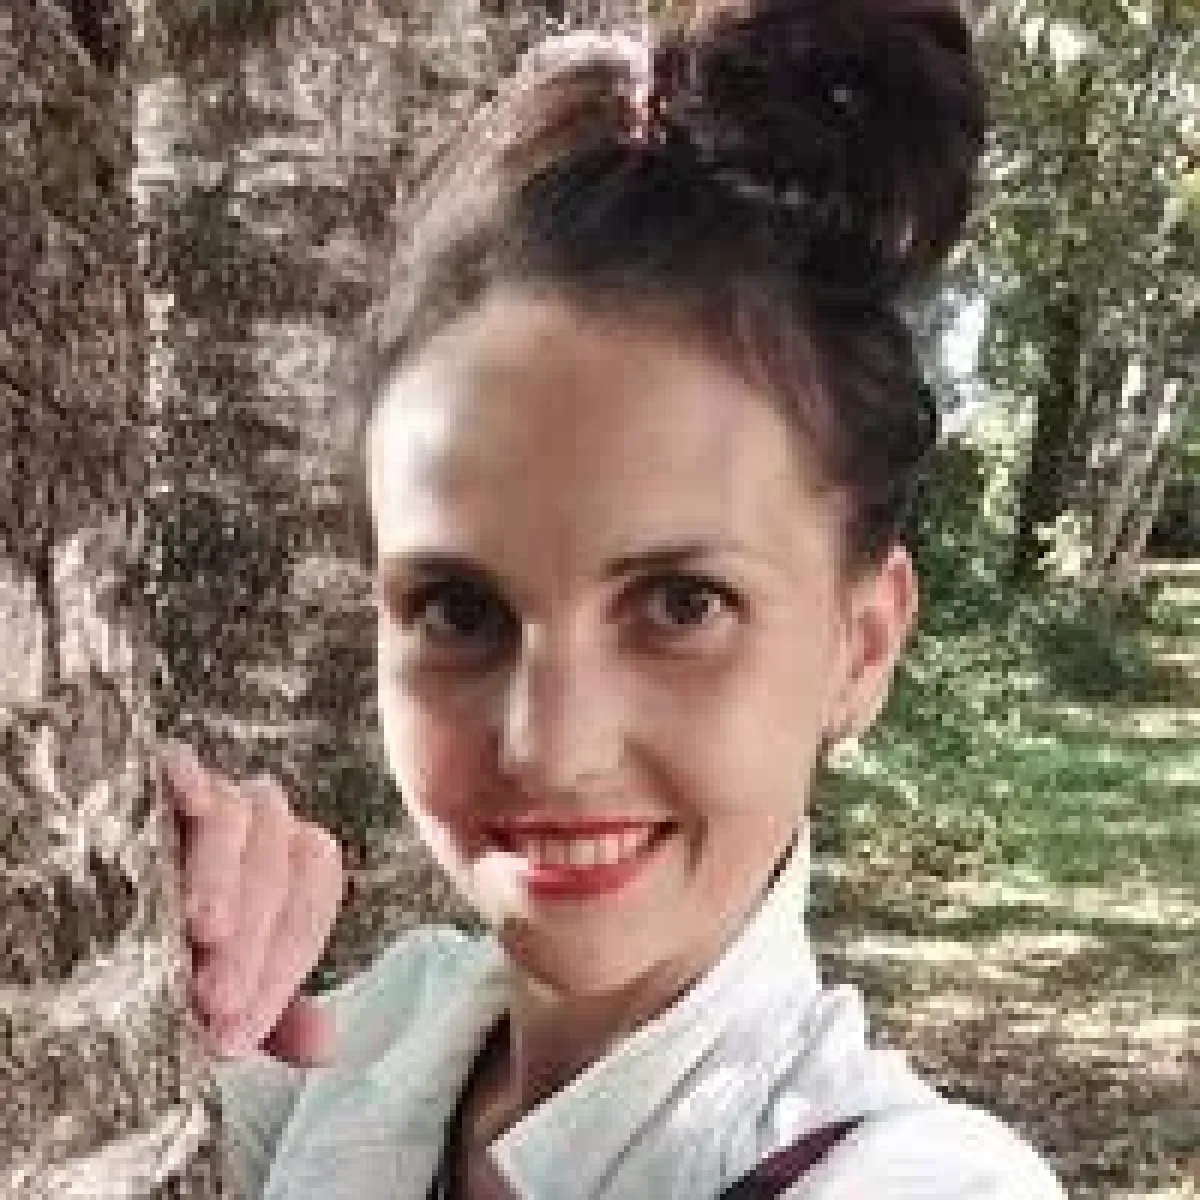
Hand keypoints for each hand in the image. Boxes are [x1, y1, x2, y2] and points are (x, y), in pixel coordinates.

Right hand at [160, 741, 344, 1065]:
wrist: (121, 886)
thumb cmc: (183, 944)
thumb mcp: (226, 982)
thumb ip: (273, 1010)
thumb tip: (324, 1046)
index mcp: (298, 864)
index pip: (311, 907)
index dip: (280, 971)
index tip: (237, 1031)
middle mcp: (268, 822)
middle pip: (281, 867)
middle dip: (253, 939)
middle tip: (217, 997)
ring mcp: (219, 791)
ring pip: (238, 819)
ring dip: (223, 875)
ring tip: (203, 930)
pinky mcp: (166, 770)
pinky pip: (183, 766)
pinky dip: (188, 779)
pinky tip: (185, 799)